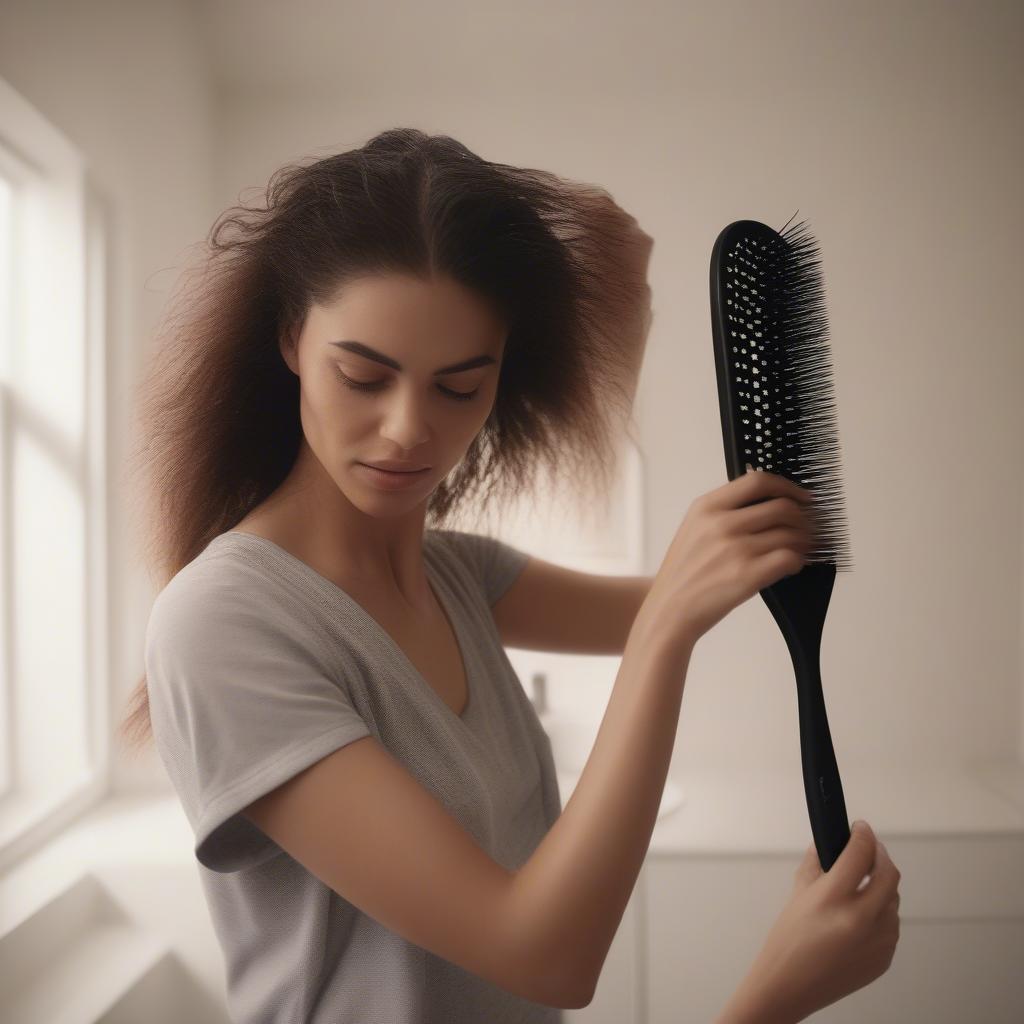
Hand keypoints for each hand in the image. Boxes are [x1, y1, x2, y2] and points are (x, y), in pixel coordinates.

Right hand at [635, 468, 816, 657]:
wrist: (669, 610)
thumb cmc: (682, 574)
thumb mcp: (694, 529)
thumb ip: (724, 511)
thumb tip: (768, 503)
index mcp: (706, 507)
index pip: (758, 480)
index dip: (787, 486)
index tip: (800, 496)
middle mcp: (721, 523)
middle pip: (782, 507)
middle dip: (802, 518)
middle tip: (807, 528)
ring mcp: (735, 548)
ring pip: (790, 534)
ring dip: (803, 542)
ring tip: (800, 550)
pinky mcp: (747, 574)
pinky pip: (789, 558)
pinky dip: (797, 561)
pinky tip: (790, 566)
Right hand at [731, 821, 901, 1022]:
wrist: (790, 986)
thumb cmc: (787, 939)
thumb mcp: (798, 894)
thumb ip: (817, 864)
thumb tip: (829, 843)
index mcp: (834, 898)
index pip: (860, 853)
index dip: (862, 834)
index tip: (859, 827)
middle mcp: (862, 918)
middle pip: (889, 873)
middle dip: (880, 854)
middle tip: (869, 848)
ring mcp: (878, 941)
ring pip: (893, 900)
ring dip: (882, 885)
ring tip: (863, 884)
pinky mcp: (885, 958)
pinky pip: (891, 925)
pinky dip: (881, 912)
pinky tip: (862, 914)